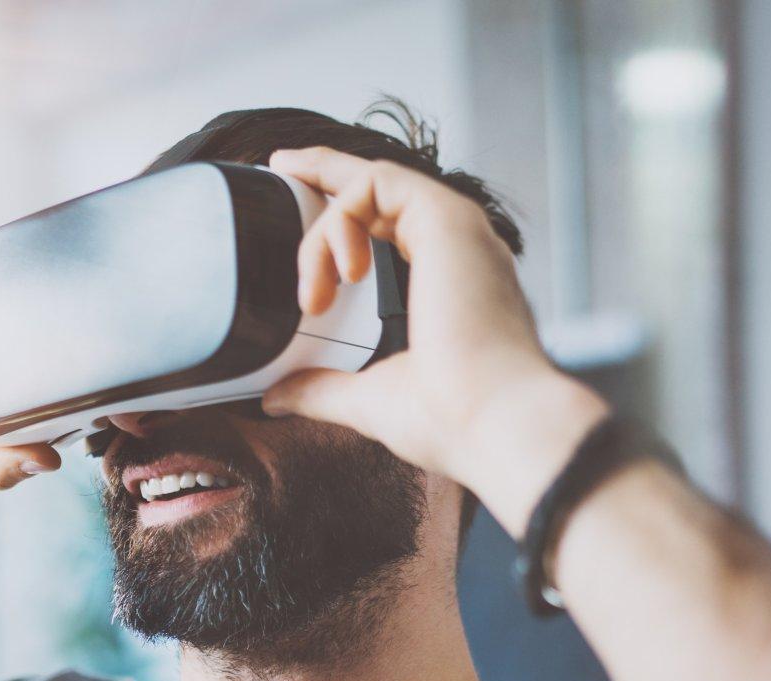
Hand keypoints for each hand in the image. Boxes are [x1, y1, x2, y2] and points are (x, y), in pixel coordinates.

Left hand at [259, 148, 608, 532]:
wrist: (493, 424)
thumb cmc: (449, 419)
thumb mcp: (368, 399)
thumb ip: (322, 388)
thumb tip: (276, 396)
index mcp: (447, 282)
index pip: (390, 223)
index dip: (343, 208)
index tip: (296, 193)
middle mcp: (456, 249)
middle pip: (381, 187)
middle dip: (325, 172)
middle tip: (280, 166)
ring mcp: (455, 230)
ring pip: (369, 189)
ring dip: (323, 235)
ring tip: (314, 299)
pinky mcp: (445, 220)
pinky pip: (375, 185)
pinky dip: (339, 222)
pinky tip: (339, 276)